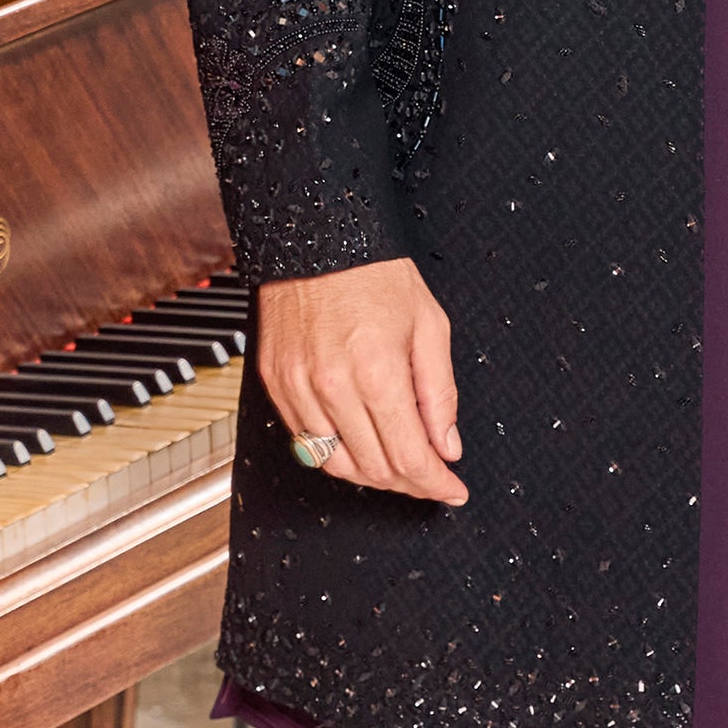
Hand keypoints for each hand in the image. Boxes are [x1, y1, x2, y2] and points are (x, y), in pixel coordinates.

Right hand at [253, 257, 467, 504]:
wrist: (316, 237)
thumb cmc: (374, 273)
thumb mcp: (430, 326)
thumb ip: (440, 393)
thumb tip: (446, 445)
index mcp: (376, 371)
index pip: (409, 456)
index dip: (435, 483)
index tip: (452, 489)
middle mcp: (332, 386)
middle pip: (374, 469)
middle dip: (410, 483)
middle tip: (432, 478)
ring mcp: (297, 387)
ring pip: (336, 465)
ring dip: (372, 476)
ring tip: (399, 467)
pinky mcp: (275, 383)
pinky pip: (305, 443)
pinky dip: (336, 455)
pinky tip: (360, 445)